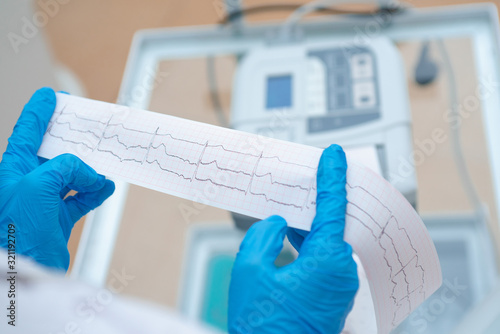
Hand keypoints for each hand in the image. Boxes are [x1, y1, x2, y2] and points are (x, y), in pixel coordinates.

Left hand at [0, 88, 114, 270]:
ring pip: (71, 176)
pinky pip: (80, 199)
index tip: (51, 96)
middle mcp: (28, 181)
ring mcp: (43, 201)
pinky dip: (95, 193)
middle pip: (54, 152)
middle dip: (73, 141)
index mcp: (14, 168)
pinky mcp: (57, 218)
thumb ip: (66, 169)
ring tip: (104, 167)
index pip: (29, 131)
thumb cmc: (14, 228)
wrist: (20, 268)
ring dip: (90, 172)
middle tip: (88, 129)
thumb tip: (90, 174)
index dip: (40, 111)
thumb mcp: (38, 184)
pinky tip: (106, 189)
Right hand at [228, 145, 357, 333]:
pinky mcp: (333, 296)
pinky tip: (295, 236)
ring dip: (313, 224)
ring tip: (294, 207)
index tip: (336, 156)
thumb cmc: (264, 327)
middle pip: (334, 223)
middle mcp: (342, 272)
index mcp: (327, 260)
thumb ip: (263, 236)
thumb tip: (279, 224)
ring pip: (330, 242)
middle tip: (308, 179)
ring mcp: (340, 286)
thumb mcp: (250, 271)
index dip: (332, 176)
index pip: (333, 207)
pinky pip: (326, 259)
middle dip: (321, 200)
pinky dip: (312, 244)